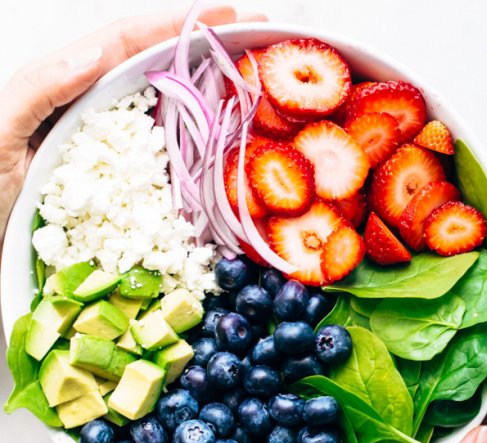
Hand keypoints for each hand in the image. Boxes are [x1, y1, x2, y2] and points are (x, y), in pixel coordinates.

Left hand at [0, 5, 266, 250]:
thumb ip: (40, 87)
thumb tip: (96, 54)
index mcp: (66, 90)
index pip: (126, 47)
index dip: (175, 26)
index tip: (226, 16)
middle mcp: (95, 114)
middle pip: (156, 74)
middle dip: (205, 55)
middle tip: (255, 46)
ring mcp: (112, 153)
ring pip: (166, 117)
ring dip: (207, 99)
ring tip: (249, 87)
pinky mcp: (121, 189)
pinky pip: (164, 166)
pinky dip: (193, 154)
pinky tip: (219, 149)